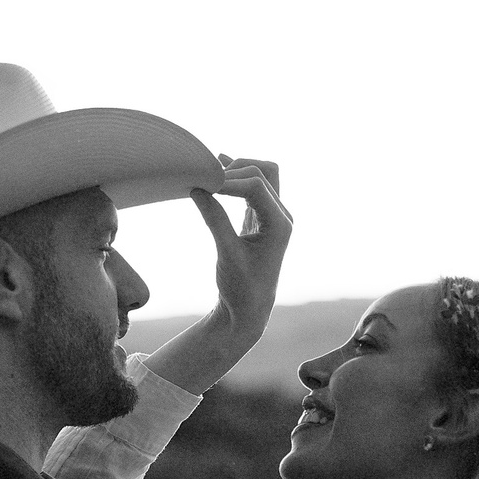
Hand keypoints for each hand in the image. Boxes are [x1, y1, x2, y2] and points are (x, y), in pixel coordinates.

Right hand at [194, 154, 290, 349]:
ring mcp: (273, 215)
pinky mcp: (260, 218)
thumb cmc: (241, 288)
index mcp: (280, 224)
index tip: (203, 184)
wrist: (248, 309)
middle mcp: (281, 215)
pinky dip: (236, 178)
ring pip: (262, 175)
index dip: (229, 181)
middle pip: (263, 173)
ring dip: (238, 170)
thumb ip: (214, 219)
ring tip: (210, 172)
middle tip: (204, 179)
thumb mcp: (226, 253)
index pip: (257, 186)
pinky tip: (218, 168)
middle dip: (233, 172)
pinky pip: (253, 187)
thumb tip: (197, 188)